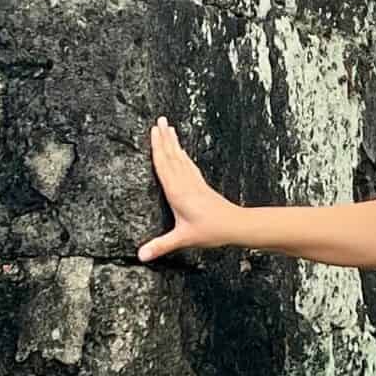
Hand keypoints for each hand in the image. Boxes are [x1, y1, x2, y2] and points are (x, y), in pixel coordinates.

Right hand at [138, 120, 239, 263]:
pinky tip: (182, 152)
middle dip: (165, 138)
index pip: (164, 164)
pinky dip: (182, 155)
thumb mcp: (183, 239)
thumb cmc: (210, 231)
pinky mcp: (201, 186)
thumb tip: (140, 256)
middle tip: (160, 119)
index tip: (154, 130)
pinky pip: (188, 165)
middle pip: (172, 156)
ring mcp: (194, 183)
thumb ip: (161, 246)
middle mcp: (185, 183)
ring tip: (169, 128)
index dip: (158, 147)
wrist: (235, 226)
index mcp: (178, 191)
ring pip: (181, 158)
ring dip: (174, 143)